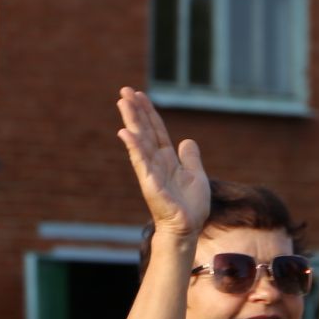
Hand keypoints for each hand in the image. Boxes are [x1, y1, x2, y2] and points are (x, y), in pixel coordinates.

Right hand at [116, 87, 207, 235]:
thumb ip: (190, 158)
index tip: (139, 94)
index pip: (156, 129)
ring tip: (122, 102)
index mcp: (167, 158)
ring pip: (140, 141)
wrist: (187, 228)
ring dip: (131, 121)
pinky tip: (125, 132)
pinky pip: (141, 162)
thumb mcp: (196, 175)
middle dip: (135, 110)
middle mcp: (156, 162)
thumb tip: (186, 141)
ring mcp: (151, 171)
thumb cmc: (191, 206)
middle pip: (144, 130)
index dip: (149, 111)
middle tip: (124, 90)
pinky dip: (133, 147)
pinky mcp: (150, 183)